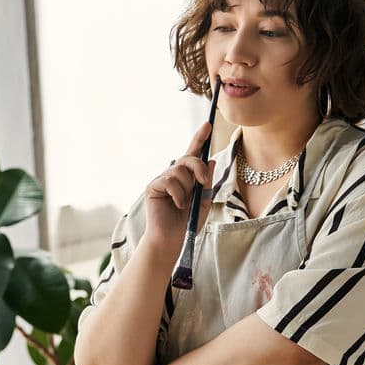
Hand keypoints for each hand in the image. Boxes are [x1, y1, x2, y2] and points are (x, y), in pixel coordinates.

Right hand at [142, 121, 216, 258]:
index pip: (194, 154)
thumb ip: (207, 183)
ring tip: (183, 204)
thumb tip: (211, 161)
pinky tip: (176, 206)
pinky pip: (169, 181)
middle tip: (201, 183)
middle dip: (198, 168)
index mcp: (187, 178)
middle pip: (188, 158)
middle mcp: (173, 175)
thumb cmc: (187, 224)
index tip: (208, 124)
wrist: (172, 241)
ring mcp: (162, 180)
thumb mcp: (204, 202)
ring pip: (180, 170)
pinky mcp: (153, 187)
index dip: (200, 138)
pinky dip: (178, 194)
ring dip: (186, 188)